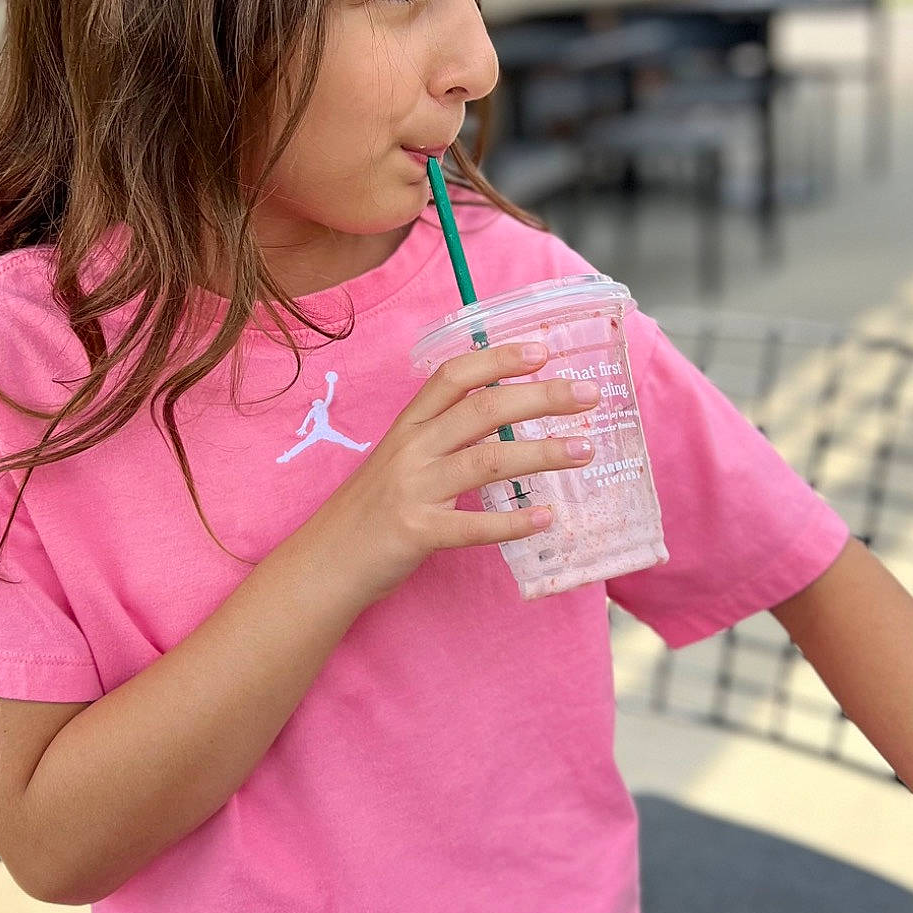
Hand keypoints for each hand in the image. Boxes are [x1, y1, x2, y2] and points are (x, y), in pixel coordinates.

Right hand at [313, 339, 597, 602]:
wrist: (324, 562)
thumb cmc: (371, 509)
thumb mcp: (400, 459)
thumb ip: (442, 436)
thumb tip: (505, 418)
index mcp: (408, 425)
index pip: (454, 376)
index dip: (498, 359)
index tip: (542, 350)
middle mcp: (411, 448)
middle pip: (483, 410)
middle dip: (541, 397)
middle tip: (587, 394)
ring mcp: (413, 489)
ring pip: (487, 461)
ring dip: (542, 453)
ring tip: (584, 451)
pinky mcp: (416, 532)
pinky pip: (473, 526)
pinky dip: (513, 521)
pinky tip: (546, 518)